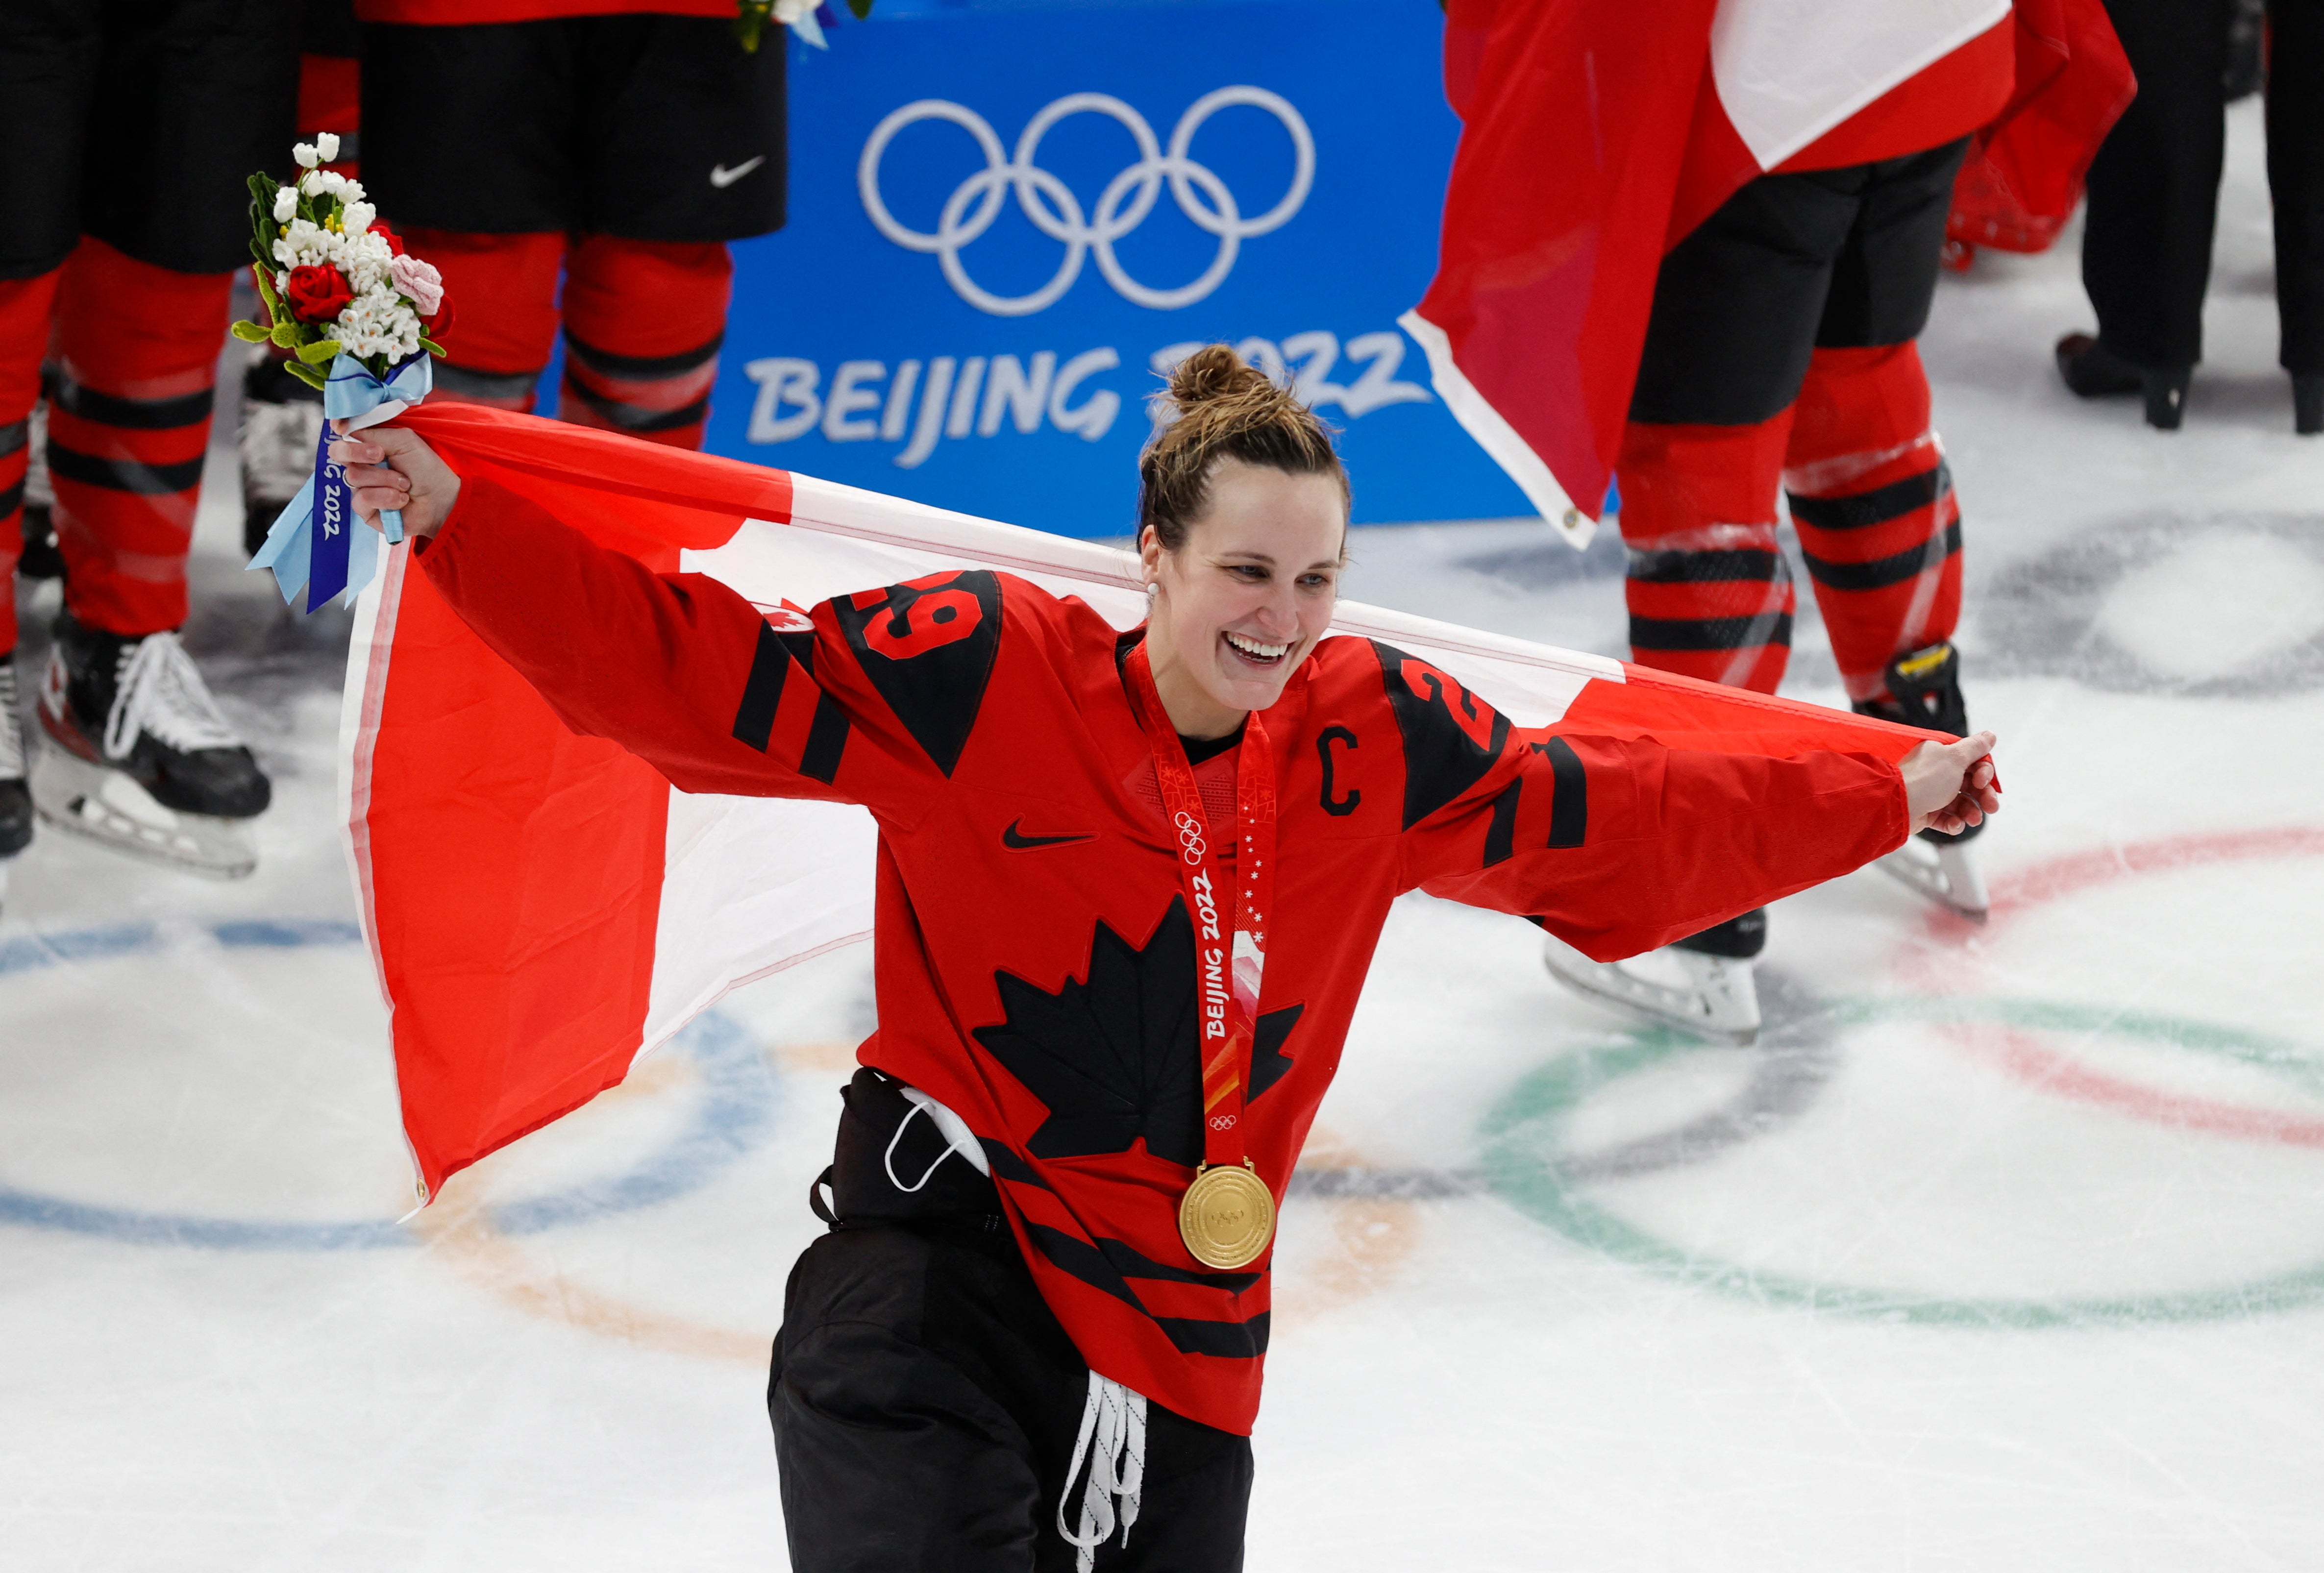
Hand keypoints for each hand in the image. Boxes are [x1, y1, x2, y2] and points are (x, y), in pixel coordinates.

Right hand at [329, 423, 460, 538]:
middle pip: (340, 455)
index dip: (340, 433)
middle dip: (360, 453)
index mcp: (368, 449)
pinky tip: (402, 499)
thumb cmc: (426, 469)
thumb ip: (374, 434)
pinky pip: (362, 500)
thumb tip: (345, 430)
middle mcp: (362, 467)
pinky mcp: (366, 510)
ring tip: (405, 484)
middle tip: (380, 456)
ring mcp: (362, 489)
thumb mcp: (403, 441)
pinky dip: (385, 497)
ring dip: (384, 479)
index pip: (342, 439)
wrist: (442, 500)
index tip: (341, 429)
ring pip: (354, 477)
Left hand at [1900, 729, 2000, 835]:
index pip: (1971, 762)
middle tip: (1992, 807)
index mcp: (1940, 755)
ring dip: (1971, 812)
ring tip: (1973, 820)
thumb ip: (1975, 747)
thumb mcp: (1955, 757)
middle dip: (1983, 796)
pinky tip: (1955, 825)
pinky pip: (1945, 819)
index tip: (1983, 782)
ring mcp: (1929, 794)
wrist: (1897, 806)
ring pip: (1960, 804)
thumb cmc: (1925, 779)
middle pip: (1969, 784)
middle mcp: (1935, 773)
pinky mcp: (1925, 813)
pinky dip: (1953, 823)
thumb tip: (1990, 735)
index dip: (1984, 772)